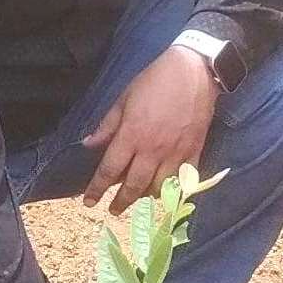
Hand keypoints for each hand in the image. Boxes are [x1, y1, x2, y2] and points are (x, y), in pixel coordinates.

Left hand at [81, 45, 218, 212]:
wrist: (194, 71)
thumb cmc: (155, 81)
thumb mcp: (124, 99)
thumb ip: (107, 126)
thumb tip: (89, 144)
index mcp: (132, 135)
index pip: (109, 170)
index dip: (97, 189)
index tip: (89, 202)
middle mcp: (152, 149)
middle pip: (133, 186)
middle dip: (121, 202)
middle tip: (113, 210)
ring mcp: (175, 153)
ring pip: (159, 187)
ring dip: (146, 197)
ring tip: (138, 198)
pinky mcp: (194, 151)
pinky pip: (183, 180)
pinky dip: (173, 189)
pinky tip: (166, 191)